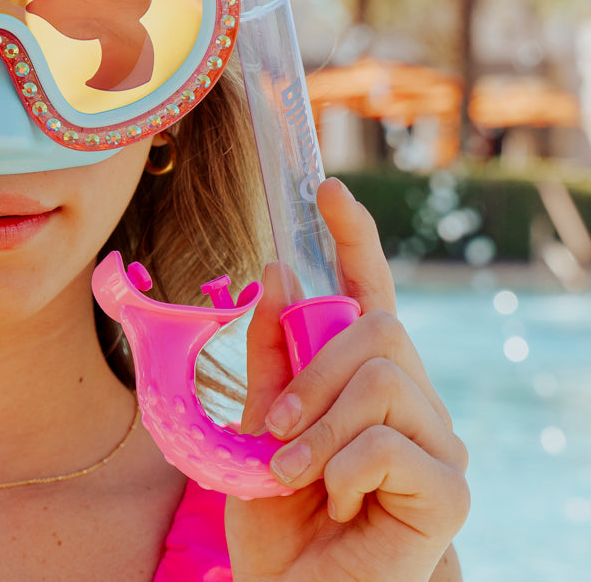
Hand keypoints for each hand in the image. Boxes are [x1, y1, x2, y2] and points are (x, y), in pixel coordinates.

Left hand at [225, 179, 469, 581]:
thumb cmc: (279, 516)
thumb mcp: (257, 425)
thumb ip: (271, 357)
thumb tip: (279, 274)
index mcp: (364, 378)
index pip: (369, 293)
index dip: (352, 238)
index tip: (329, 191)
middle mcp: (413, 401)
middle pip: (378, 329)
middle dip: (311, 372)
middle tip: (274, 430)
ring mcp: (438, 443)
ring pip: (381, 379)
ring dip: (318, 426)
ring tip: (293, 473)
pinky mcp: (450, 490)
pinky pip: (389, 442)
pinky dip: (341, 469)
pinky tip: (336, 503)